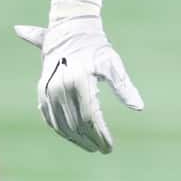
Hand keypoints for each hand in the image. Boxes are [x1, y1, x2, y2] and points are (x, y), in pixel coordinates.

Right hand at [14, 19, 143, 152]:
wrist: (70, 30)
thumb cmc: (97, 47)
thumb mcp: (113, 64)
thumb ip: (124, 87)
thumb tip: (139, 108)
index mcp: (79, 80)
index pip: (90, 117)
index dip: (100, 135)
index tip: (110, 147)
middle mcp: (59, 87)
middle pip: (75, 124)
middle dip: (90, 140)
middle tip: (104, 149)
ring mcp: (47, 90)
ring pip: (60, 124)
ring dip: (75, 139)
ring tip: (92, 147)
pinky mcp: (41, 91)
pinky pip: (50, 117)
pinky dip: (62, 130)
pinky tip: (74, 137)